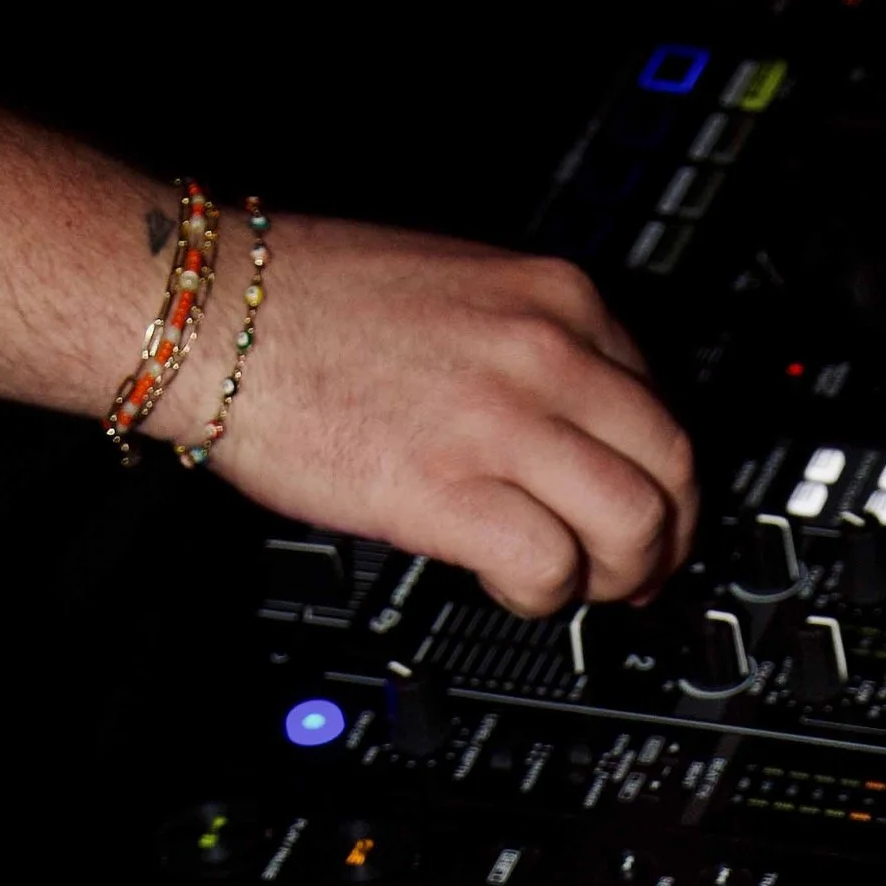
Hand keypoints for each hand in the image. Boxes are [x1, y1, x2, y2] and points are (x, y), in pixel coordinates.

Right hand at [197, 215, 697, 615]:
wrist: (213, 313)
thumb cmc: (308, 305)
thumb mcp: (461, 290)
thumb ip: (530, 350)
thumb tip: (575, 430)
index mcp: (556, 299)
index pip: (660, 403)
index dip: (661, 479)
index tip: (646, 513)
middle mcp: (545, 352)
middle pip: (671, 469)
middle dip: (664, 539)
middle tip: (633, 574)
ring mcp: (503, 420)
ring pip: (633, 523)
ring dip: (618, 576)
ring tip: (576, 587)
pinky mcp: (452, 487)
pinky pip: (553, 565)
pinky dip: (547, 595)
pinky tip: (511, 586)